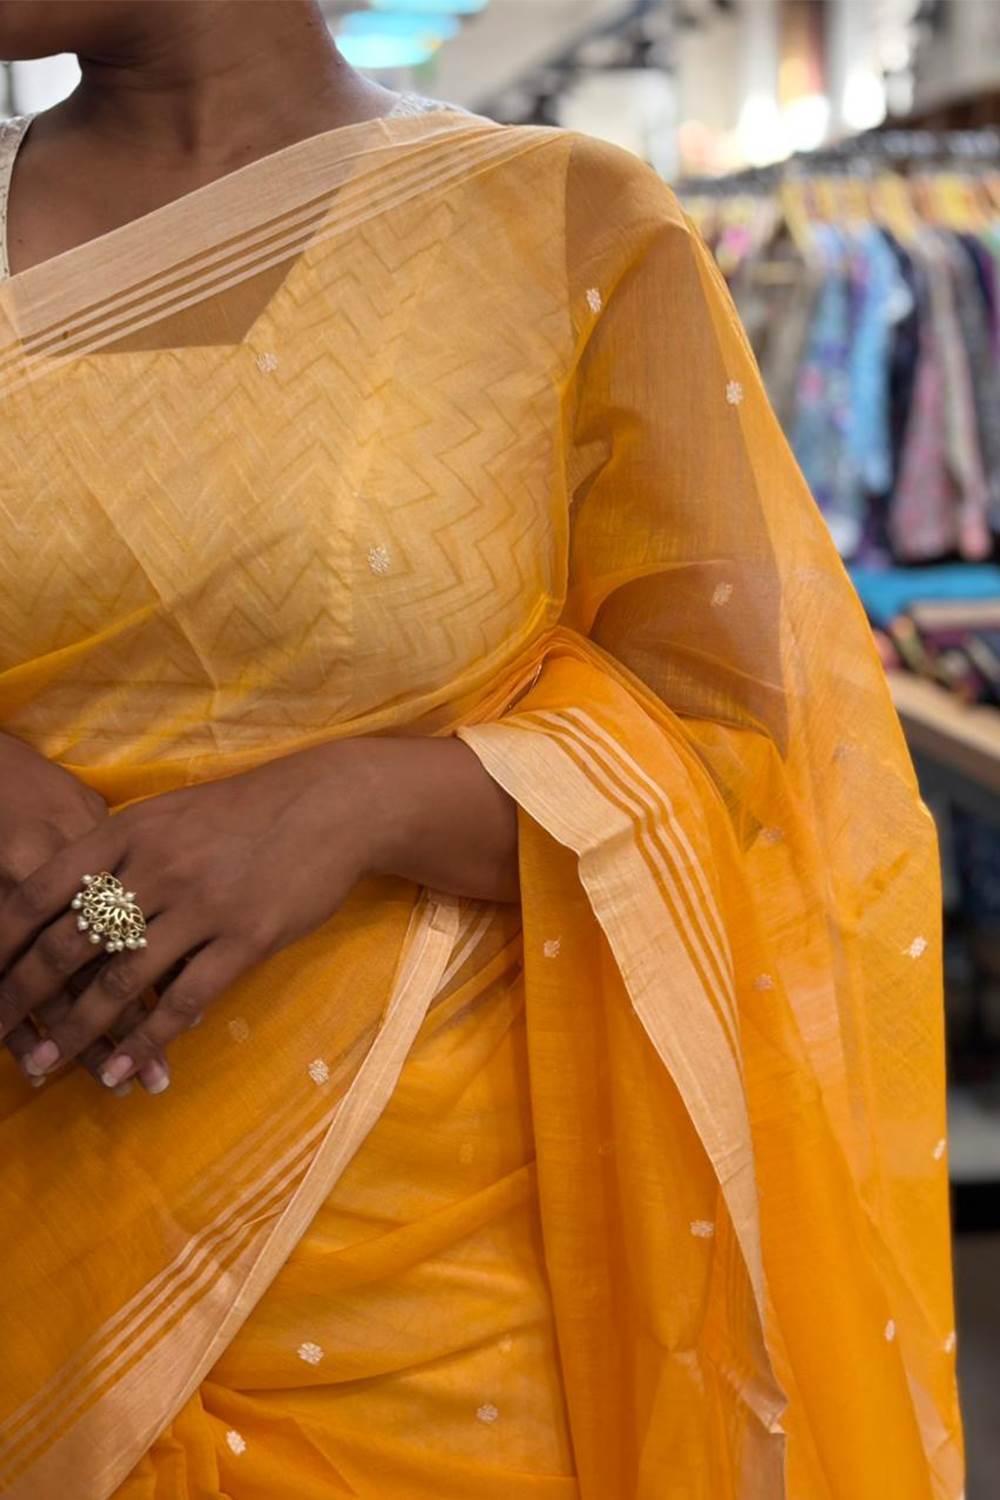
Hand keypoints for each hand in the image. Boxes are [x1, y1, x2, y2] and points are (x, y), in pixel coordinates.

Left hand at [0, 740, 379, 1090]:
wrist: (330, 806)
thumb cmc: (243, 813)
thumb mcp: (168, 816)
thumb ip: (116, 856)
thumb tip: (57, 901)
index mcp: (128, 832)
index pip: (41, 891)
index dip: (1, 939)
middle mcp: (157, 868)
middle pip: (69, 943)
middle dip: (23, 996)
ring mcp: (203, 905)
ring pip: (121, 982)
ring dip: (76, 1031)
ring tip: (45, 1066)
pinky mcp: (247, 939)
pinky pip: (185, 1001)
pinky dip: (147, 1042)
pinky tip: (122, 1069)